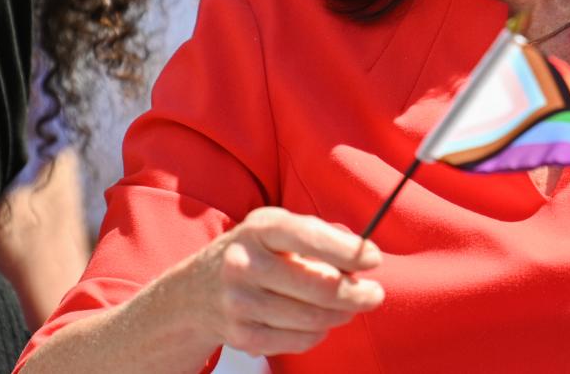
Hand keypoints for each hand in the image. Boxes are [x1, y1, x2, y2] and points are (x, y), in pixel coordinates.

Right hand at [186, 207, 385, 356]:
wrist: (194, 293)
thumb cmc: (252, 253)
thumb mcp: (274, 228)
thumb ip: (317, 236)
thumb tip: (361, 257)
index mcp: (259, 228)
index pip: (310, 236)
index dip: (348, 250)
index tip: (374, 259)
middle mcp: (245, 264)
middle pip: (320, 286)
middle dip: (357, 293)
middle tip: (374, 293)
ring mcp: (240, 303)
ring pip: (314, 318)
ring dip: (342, 314)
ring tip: (349, 306)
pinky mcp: (243, 336)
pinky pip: (300, 341)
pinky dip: (319, 333)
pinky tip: (319, 321)